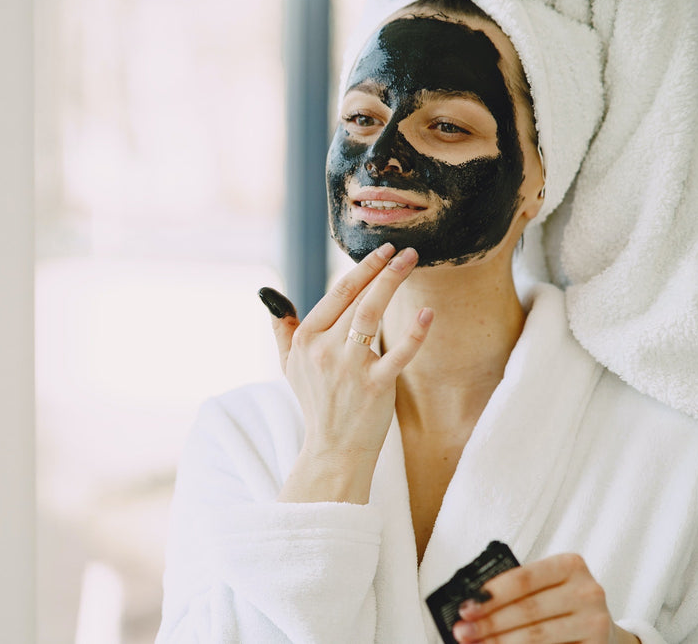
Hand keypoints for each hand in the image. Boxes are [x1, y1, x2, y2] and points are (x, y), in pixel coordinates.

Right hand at [258, 244, 432, 502]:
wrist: (333, 448)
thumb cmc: (316, 402)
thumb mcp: (289, 365)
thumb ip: (283, 329)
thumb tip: (270, 296)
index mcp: (305, 340)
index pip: (336, 295)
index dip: (360, 270)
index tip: (381, 251)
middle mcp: (325, 350)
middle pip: (356, 298)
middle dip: (380, 269)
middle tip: (404, 249)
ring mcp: (350, 368)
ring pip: (371, 315)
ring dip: (392, 283)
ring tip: (411, 261)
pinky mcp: (375, 386)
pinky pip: (398, 354)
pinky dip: (414, 334)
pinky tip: (427, 313)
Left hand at [452, 554, 640, 643]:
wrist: (603, 629)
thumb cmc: (562, 603)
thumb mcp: (546, 586)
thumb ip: (516, 591)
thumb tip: (472, 606)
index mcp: (569, 565)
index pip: (524, 578)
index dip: (492, 594)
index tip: (465, 607)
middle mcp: (587, 591)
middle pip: (528, 610)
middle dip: (489, 623)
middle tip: (462, 631)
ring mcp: (596, 622)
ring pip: (538, 636)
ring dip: (501, 643)